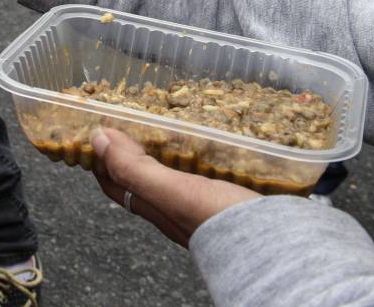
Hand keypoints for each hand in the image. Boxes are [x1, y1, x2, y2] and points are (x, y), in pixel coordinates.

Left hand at [91, 128, 259, 247]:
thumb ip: (133, 169)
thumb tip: (98, 140)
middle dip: (134, 154)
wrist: (275, 248)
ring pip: (176, 178)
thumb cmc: (220, 218)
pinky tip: (211, 148)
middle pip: (144, 181)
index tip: (100, 131)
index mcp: (157, 208)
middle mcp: (176, 210)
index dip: (104, 159)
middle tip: (133, 125)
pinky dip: (200, 160)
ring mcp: (203, 207)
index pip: (117, 184)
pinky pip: (206, 178)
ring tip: (171, 130)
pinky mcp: (229, 203)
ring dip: (169, 155)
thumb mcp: (171, 191)